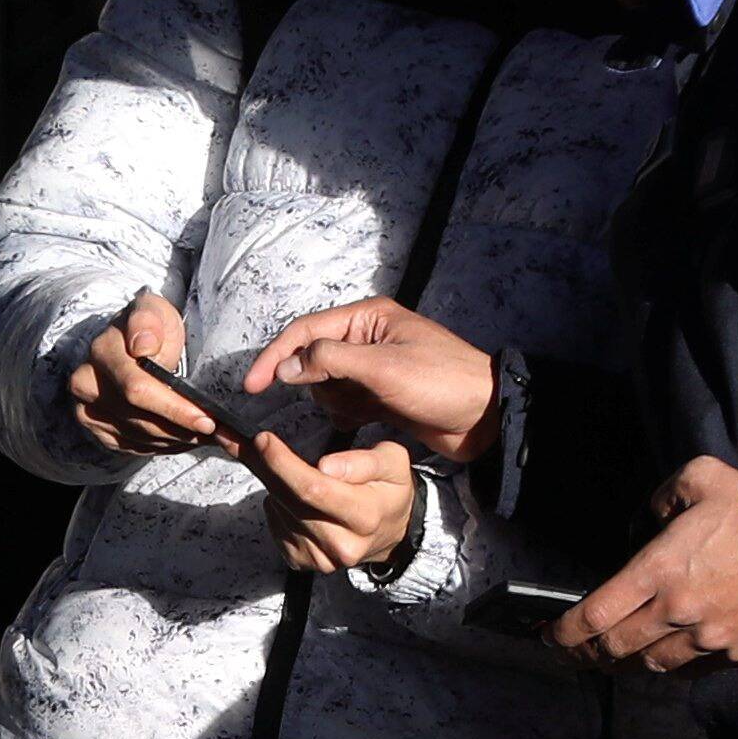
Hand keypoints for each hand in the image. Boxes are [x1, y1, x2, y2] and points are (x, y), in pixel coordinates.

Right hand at [64, 293, 219, 457]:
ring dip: (176, 440)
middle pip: (139, 419)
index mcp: (104, 350)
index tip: (207, 419)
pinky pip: (131, 446)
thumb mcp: (154, 311)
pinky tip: (182, 437)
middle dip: (181, 428)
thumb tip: (143, 347)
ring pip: (138, 437)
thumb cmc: (150, 327)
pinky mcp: (94, 426)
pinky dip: (162, 445)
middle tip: (214, 431)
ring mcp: (87, 407)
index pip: (138, 389)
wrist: (129, 342)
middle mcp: (87, 382)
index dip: (174, 408)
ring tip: (204, 434)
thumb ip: (148, 322)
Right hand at [248, 301, 499, 464]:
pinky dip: (347, 414)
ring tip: (363, 411)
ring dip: (335, 402)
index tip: (252, 385)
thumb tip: (289, 366)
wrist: (485, 418)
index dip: (276, 357)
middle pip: (313, 358)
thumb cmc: (443, 384)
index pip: (306, 331)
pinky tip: (364, 421)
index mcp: (368, 318)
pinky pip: (345, 402)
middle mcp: (368, 337)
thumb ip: (330, 362)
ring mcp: (374, 368)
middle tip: (343, 401)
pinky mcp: (380, 395)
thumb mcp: (383, 368)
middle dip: (317, 384)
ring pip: (327, 385)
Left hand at [253, 429, 419, 577]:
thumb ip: (362, 461)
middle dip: (266, 466)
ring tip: (279, 465)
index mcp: (365, 516)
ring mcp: (320, 557)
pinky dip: (277, 505)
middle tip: (254, 441)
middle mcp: (341, 544)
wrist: (393, 531)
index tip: (263, 439)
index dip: (282, 463)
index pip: (313, 489)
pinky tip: (291, 494)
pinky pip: (276, 526)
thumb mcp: (392, 462)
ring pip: (278, 511)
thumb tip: (326, 465)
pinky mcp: (303, 561)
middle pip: (288, 500)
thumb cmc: (389, 490)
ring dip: (272, 484)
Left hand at [560, 455, 737, 668]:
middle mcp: (676, 612)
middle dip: (585, 653)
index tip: (549, 637)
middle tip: (572, 652)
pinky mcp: (735, 652)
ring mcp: (707, 638)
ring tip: (611, 658)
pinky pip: (690, 671)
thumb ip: (660, 499)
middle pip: (614, 648)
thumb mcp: (698, 478)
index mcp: (659, 570)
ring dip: (624, 663)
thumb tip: (648, 520)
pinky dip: (667, 668)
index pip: (593, 616)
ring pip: (649, 665)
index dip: (563, 633)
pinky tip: (659, 660)